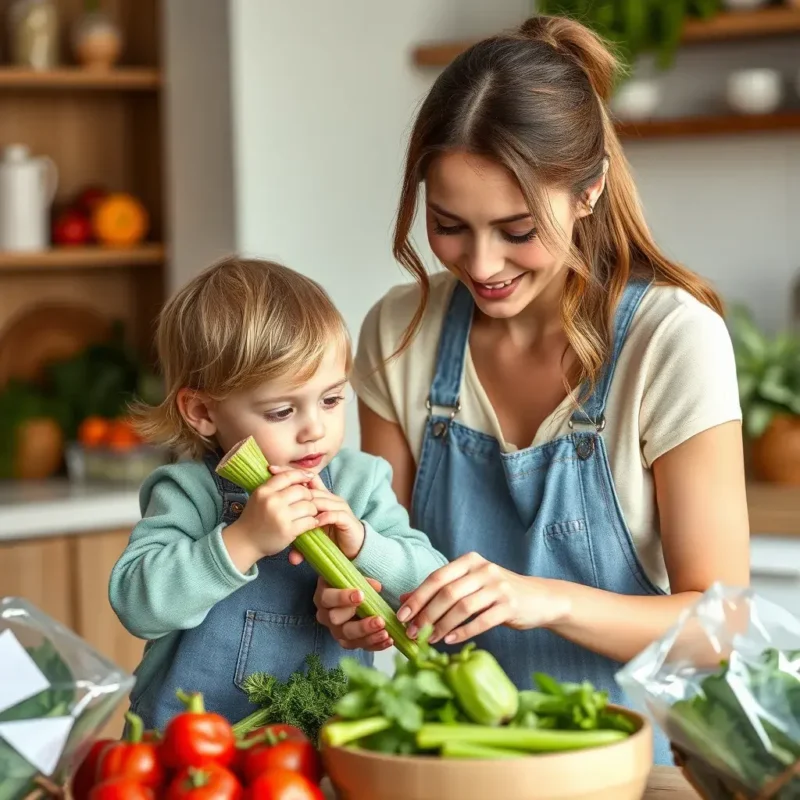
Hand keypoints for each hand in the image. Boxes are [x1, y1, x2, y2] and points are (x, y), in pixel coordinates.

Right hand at [225, 468, 318, 559]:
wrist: (245, 541)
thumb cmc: (254, 518)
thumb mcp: (259, 497)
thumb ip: (275, 486)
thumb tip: (301, 477)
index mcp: (264, 491)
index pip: (287, 476)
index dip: (302, 474)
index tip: (310, 477)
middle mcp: (272, 501)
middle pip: (301, 491)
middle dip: (309, 495)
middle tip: (309, 501)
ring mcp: (280, 516)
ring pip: (308, 506)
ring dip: (312, 510)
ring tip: (310, 513)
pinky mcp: (287, 531)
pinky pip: (309, 521)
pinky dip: (313, 522)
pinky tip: (310, 522)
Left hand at [273, 469, 365, 559]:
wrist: (353, 549)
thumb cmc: (330, 539)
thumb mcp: (311, 536)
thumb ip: (301, 539)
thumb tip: (290, 557)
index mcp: (320, 497)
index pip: (305, 479)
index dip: (289, 473)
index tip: (271, 469)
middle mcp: (330, 498)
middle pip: (311, 488)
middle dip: (294, 486)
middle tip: (279, 488)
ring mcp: (339, 507)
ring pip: (321, 500)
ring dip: (308, 505)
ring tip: (294, 509)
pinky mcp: (346, 518)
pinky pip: (333, 514)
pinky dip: (323, 517)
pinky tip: (314, 522)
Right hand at [312, 577, 393, 650]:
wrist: (355, 588)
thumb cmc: (352, 576)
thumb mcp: (352, 567)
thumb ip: (360, 570)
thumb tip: (376, 587)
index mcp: (323, 594)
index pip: (327, 598)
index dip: (342, 598)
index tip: (361, 595)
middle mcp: (326, 614)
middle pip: (337, 622)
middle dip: (360, 623)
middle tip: (379, 619)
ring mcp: (336, 630)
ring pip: (348, 638)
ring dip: (368, 636)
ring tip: (386, 632)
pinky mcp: (347, 640)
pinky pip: (359, 646)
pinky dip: (374, 644)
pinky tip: (388, 640)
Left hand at [395, 552, 571, 645]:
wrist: (540, 599)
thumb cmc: (498, 593)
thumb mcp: (470, 585)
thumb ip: (441, 590)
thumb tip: (404, 599)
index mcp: (470, 561)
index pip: (437, 577)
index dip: (417, 597)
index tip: (402, 615)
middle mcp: (483, 569)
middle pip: (447, 593)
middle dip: (426, 614)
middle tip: (412, 632)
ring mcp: (498, 586)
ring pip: (462, 608)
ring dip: (442, 626)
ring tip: (430, 639)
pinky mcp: (510, 605)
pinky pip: (481, 621)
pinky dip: (463, 632)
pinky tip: (450, 640)